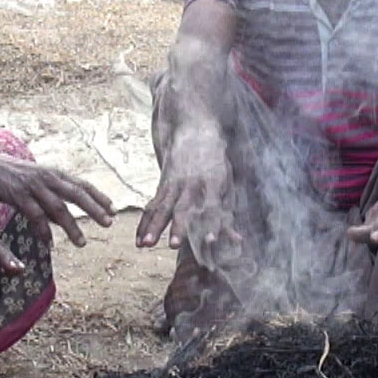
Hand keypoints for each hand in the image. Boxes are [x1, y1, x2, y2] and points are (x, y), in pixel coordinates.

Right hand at [0, 154, 114, 247]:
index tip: (114, 210)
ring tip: (82, 243)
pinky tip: (50, 244)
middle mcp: (47, 178)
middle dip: (94, 209)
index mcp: (53, 173)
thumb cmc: (10, 176)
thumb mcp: (35, 182)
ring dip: (72, 227)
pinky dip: (44, 231)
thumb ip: (50, 196)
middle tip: (108, 223)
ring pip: (58, 208)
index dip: (99, 197)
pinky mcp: (18, 196)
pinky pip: (35, 216)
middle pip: (76, 194)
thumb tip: (64, 215)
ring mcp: (33, 186)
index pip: (82, 184)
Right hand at [136, 135, 237, 252]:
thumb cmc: (216, 163)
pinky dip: (144, 223)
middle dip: (178, 227)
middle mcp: (191, 184)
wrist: (193, 132)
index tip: (211, 240)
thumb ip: (228, 214)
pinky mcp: (162, 186)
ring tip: (146, 244)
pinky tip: (139, 240)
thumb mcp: (227, 184)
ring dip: (154, 227)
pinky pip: (152, 206)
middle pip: (183, 208)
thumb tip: (237, 241)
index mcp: (212, 183)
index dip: (212, 223)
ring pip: (162, 208)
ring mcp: (173, 184)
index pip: (212, 206)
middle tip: (174, 245)